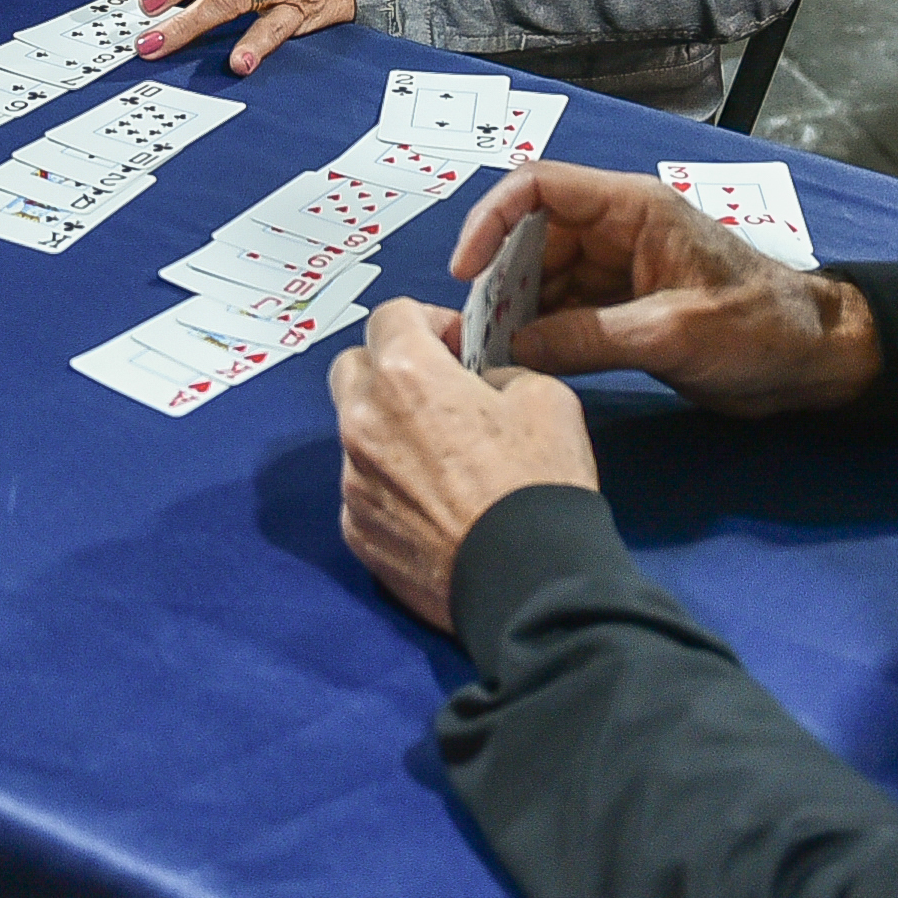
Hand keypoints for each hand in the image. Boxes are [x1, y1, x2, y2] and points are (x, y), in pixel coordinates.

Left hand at [331, 299, 598, 631]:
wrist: (529, 582)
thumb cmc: (539, 484)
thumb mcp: (545, 397)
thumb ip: (499, 372)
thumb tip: (480, 383)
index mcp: (405, 375)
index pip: (390, 315)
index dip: (427, 321)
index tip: (455, 345)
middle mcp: (362, 421)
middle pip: (354, 367)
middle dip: (390, 368)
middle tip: (437, 391)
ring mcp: (352, 479)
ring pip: (355, 432)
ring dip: (389, 430)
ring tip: (441, 458)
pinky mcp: (354, 529)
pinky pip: (363, 487)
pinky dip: (389, 485)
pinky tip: (432, 505)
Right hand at [445, 163, 881, 416]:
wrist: (815, 362)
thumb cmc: (761, 327)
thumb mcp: (672, 332)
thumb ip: (589, 337)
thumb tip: (513, 347)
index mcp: (633, 210)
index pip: (540, 188)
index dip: (491, 221)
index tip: (466, 271)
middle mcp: (618, 233)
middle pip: (532, 239)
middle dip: (498, 280)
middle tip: (474, 332)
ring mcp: (620, 273)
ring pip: (544, 282)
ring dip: (516, 313)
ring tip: (489, 355)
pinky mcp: (625, 313)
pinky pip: (566, 315)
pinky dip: (541, 336)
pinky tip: (522, 365)